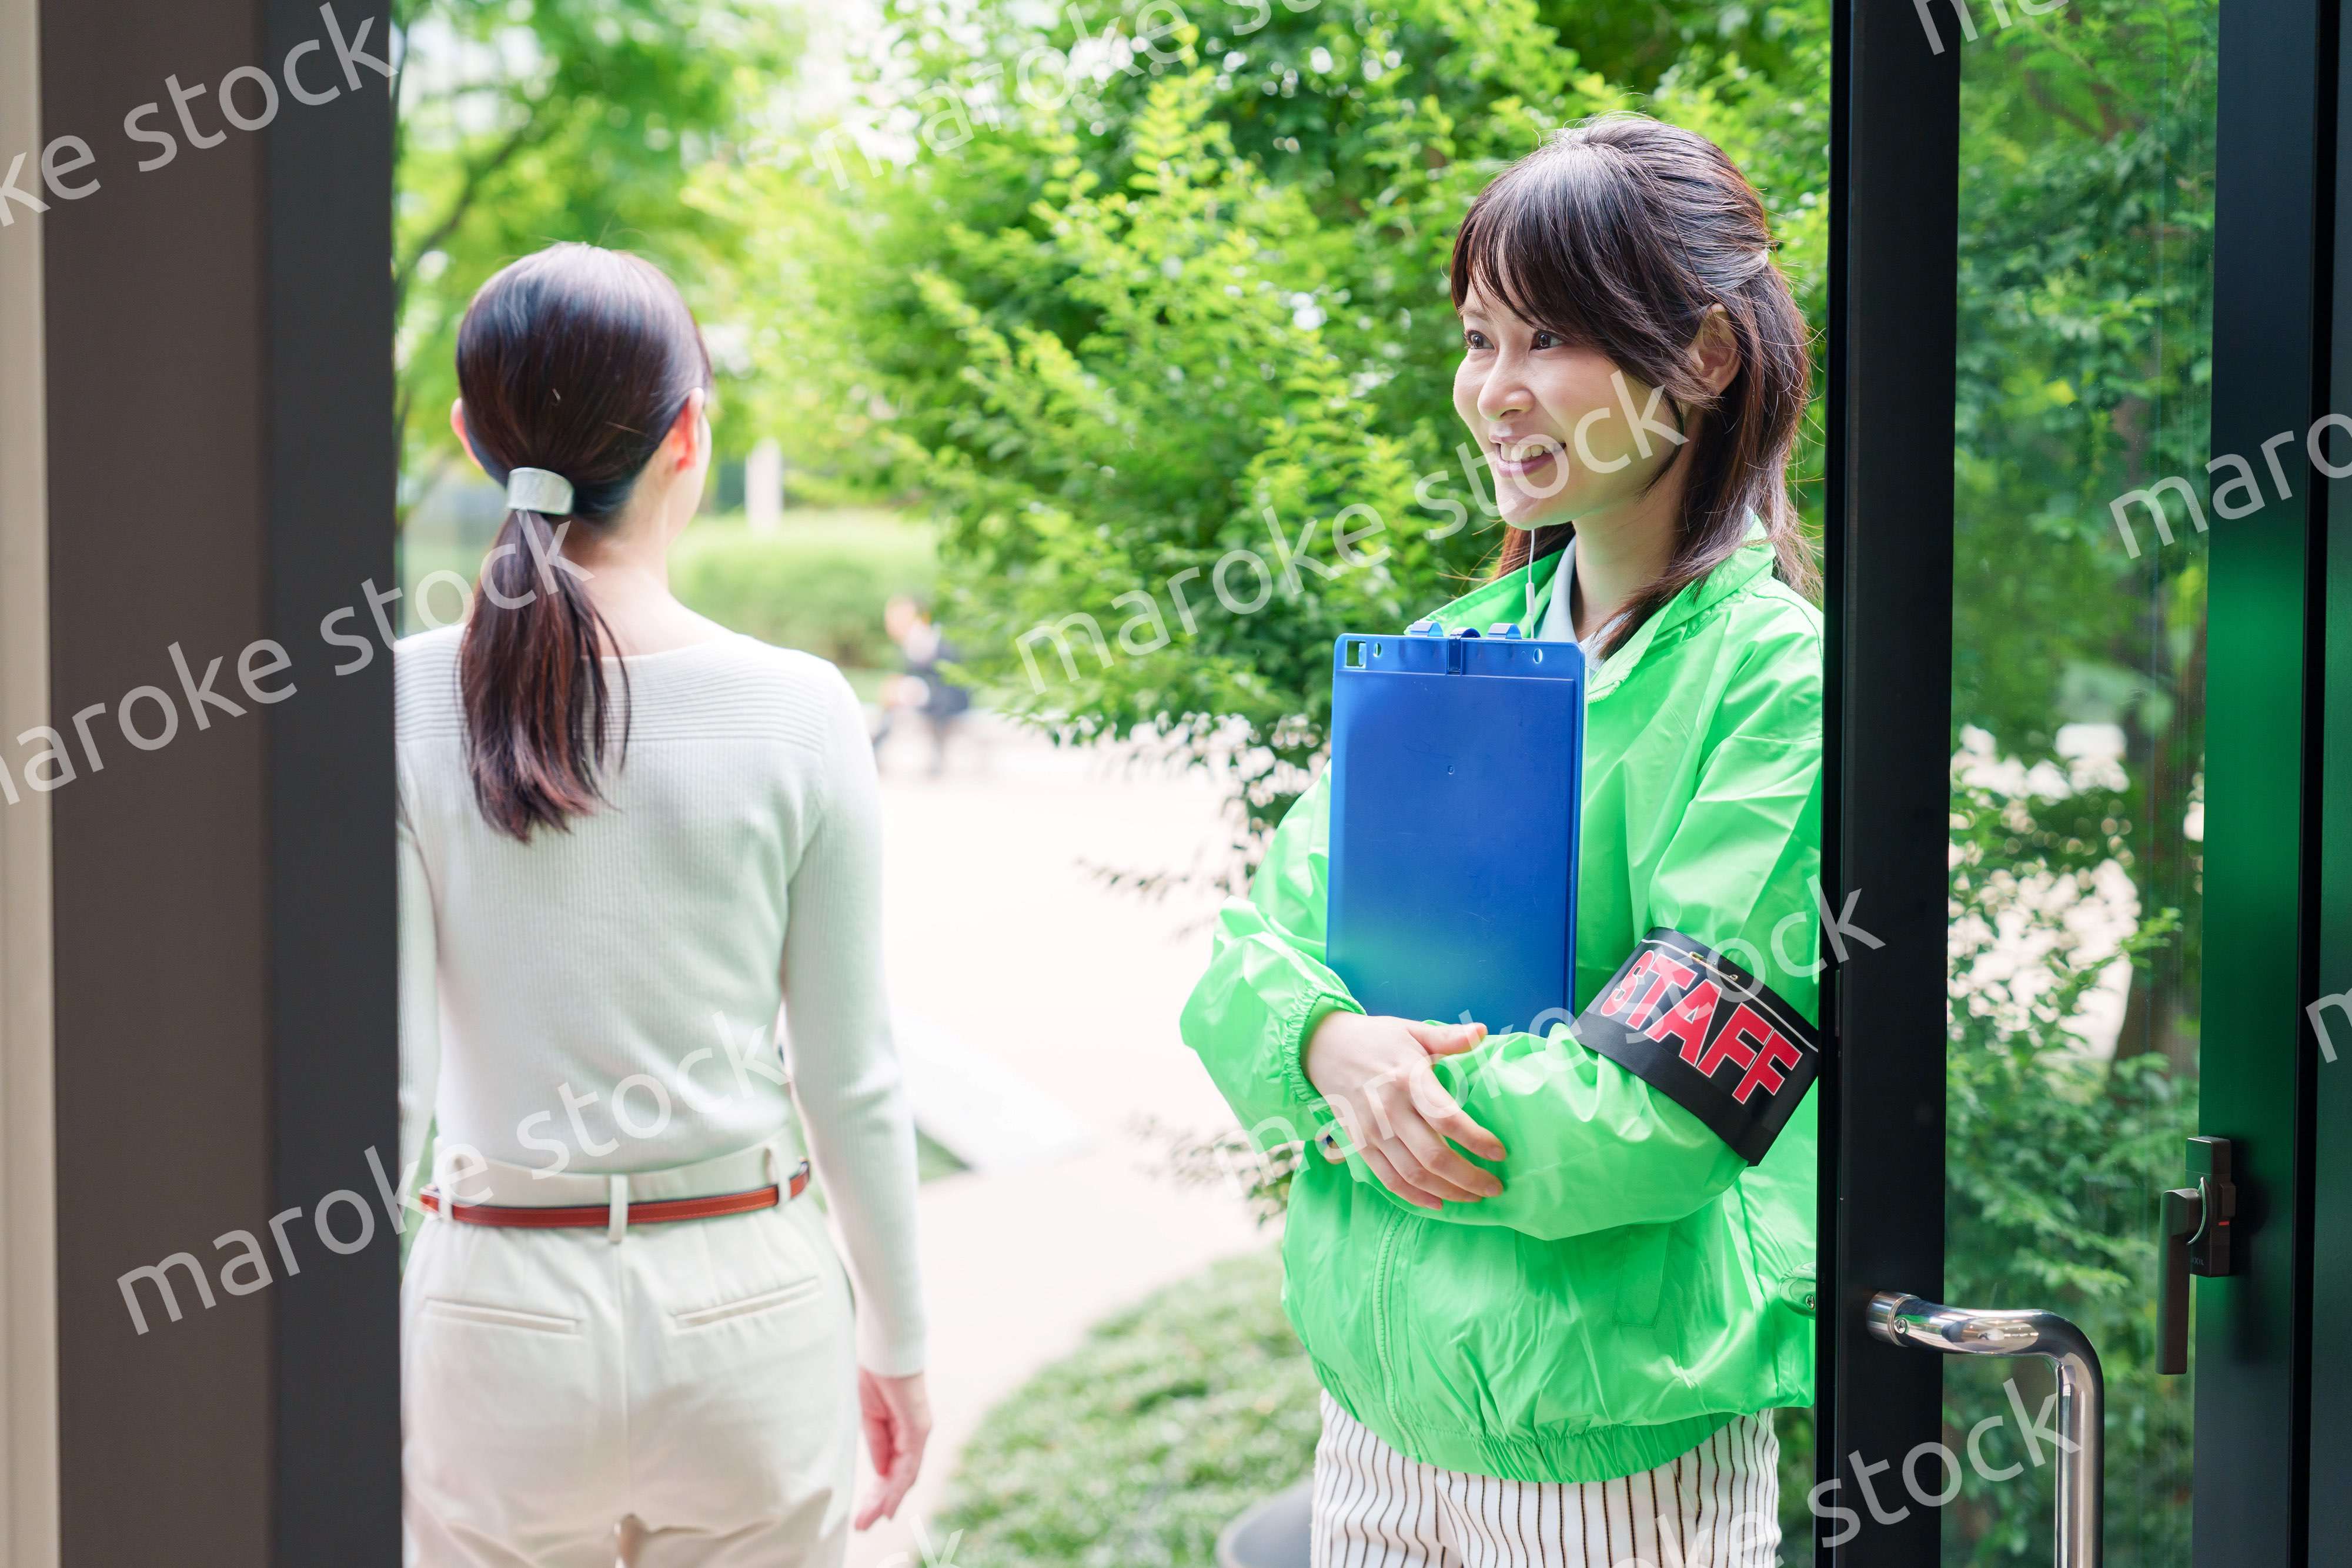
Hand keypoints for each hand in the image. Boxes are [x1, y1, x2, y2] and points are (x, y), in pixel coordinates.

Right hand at [854, 1367, 931, 1529]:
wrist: (884, 1344)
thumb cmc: (873, 1370)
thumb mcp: (868, 1414)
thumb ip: (876, 1442)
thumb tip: (880, 1471)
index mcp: (897, 1427)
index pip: (890, 1467)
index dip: (878, 1491)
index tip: (865, 1512)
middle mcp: (912, 1432)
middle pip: (898, 1476)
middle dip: (879, 1502)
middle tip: (861, 1525)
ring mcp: (917, 1430)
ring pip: (904, 1475)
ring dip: (885, 1500)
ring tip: (868, 1521)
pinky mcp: (918, 1426)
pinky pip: (908, 1463)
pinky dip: (897, 1487)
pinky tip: (887, 1505)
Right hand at [1303, 1012, 1506, 1208]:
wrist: (1324, 1048)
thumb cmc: (1377, 1039)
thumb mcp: (1413, 1031)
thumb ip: (1448, 1038)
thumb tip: (1483, 1031)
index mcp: (1409, 1078)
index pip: (1448, 1120)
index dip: (1477, 1141)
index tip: (1500, 1153)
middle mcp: (1390, 1109)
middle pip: (1433, 1156)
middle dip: (1469, 1178)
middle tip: (1494, 1188)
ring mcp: (1373, 1131)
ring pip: (1413, 1175)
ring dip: (1447, 1192)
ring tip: (1473, 1197)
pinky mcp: (1361, 1144)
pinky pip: (1389, 1179)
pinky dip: (1414, 1197)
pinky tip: (1438, 1202)